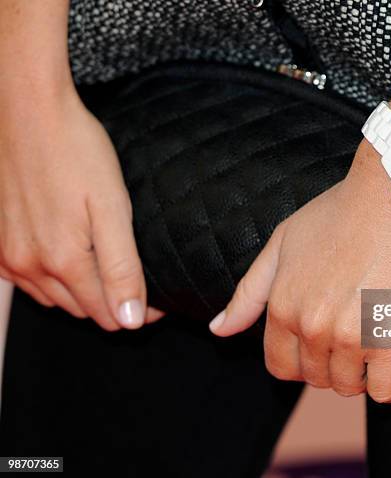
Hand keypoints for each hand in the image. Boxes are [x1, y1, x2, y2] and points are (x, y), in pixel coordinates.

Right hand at [0, 89, 162, 329]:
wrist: (27, 110)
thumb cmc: (76, 151)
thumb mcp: (112, 208)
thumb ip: (121, 268)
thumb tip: (131, 320)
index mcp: (64, 261)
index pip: (108, 315)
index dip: (137, 313)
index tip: (157, 300)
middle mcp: (29, 267)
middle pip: (82, 309)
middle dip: (113, 304)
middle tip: (137, 282)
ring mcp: (7, 256)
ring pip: (55, 298)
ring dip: (83, 293)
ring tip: (107, 268)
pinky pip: (29, 281)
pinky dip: (54, 278)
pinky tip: (69, 257)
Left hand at [210, 142, 390, 401]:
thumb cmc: (339, 214)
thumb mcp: (281, 244)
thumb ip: (249, 293)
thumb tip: (218, 330)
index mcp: (282, 306)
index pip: (279, 366)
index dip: (298, 363)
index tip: (317, 351)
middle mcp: (310, 326)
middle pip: (314, 378)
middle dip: (328, 368)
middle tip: (347, 344)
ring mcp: (348, 336)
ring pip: (346, 385)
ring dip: (357, 377)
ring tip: (369, 352)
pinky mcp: (388, 339)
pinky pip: (382, 389)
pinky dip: (387, 388)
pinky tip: (390, 373)